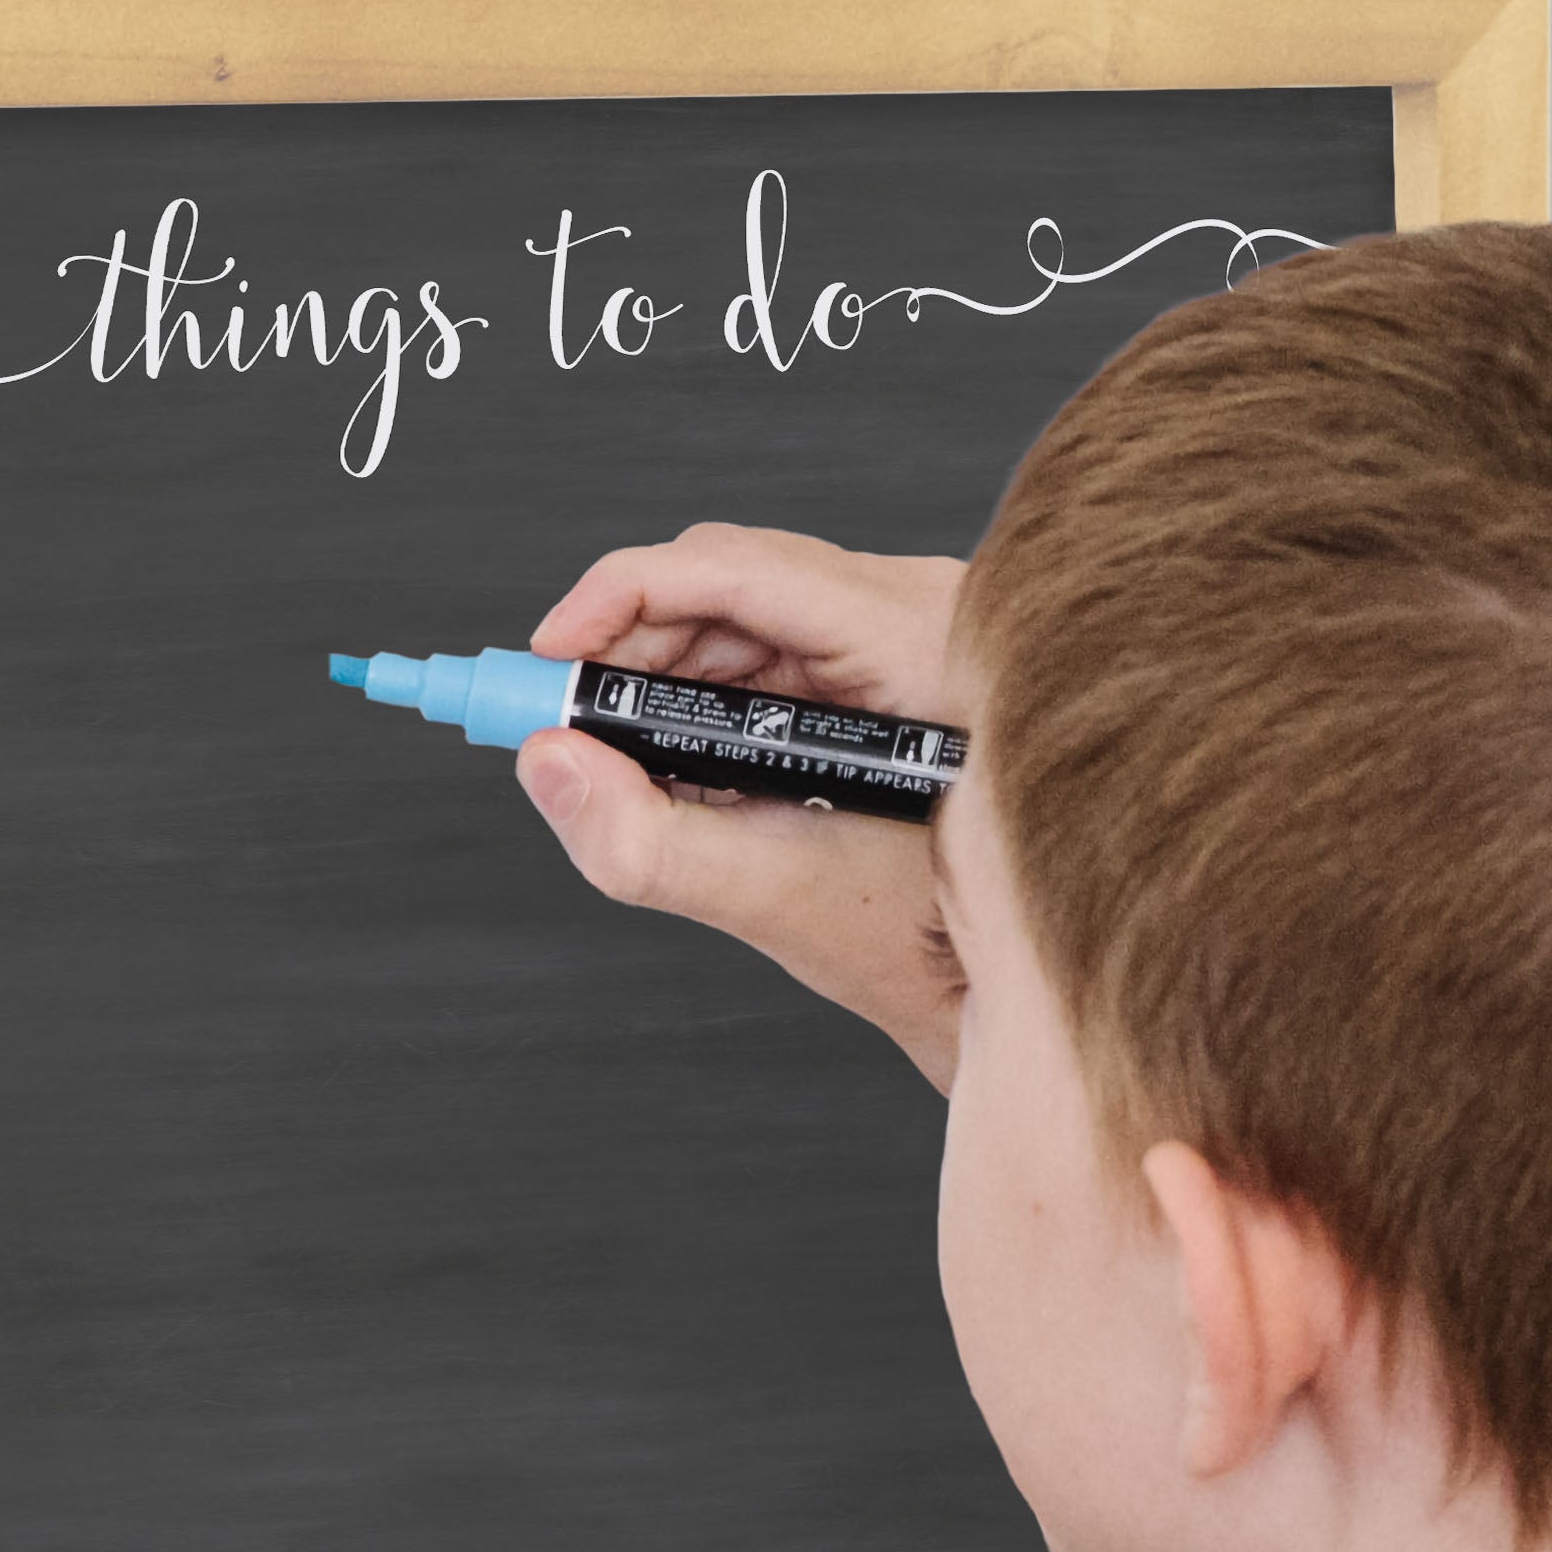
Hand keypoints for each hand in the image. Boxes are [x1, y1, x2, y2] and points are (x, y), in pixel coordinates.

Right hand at [514, 523, 971, 1085]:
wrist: (1005, 985)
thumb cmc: (921, 951)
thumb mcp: (772, 897)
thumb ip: (645, 842)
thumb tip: (546, 762)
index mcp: (919, 642)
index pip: (737, 566)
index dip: (620, 598)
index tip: (547, 660)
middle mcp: (925, 612)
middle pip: (732, 581)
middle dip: (630, 648)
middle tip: (560, 719)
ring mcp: (911, 633)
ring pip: (743, 611)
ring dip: (661, 677)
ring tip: (615, 755)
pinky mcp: (893, 665)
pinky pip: (772, 648)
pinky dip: (706, 698)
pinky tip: (677, 760)